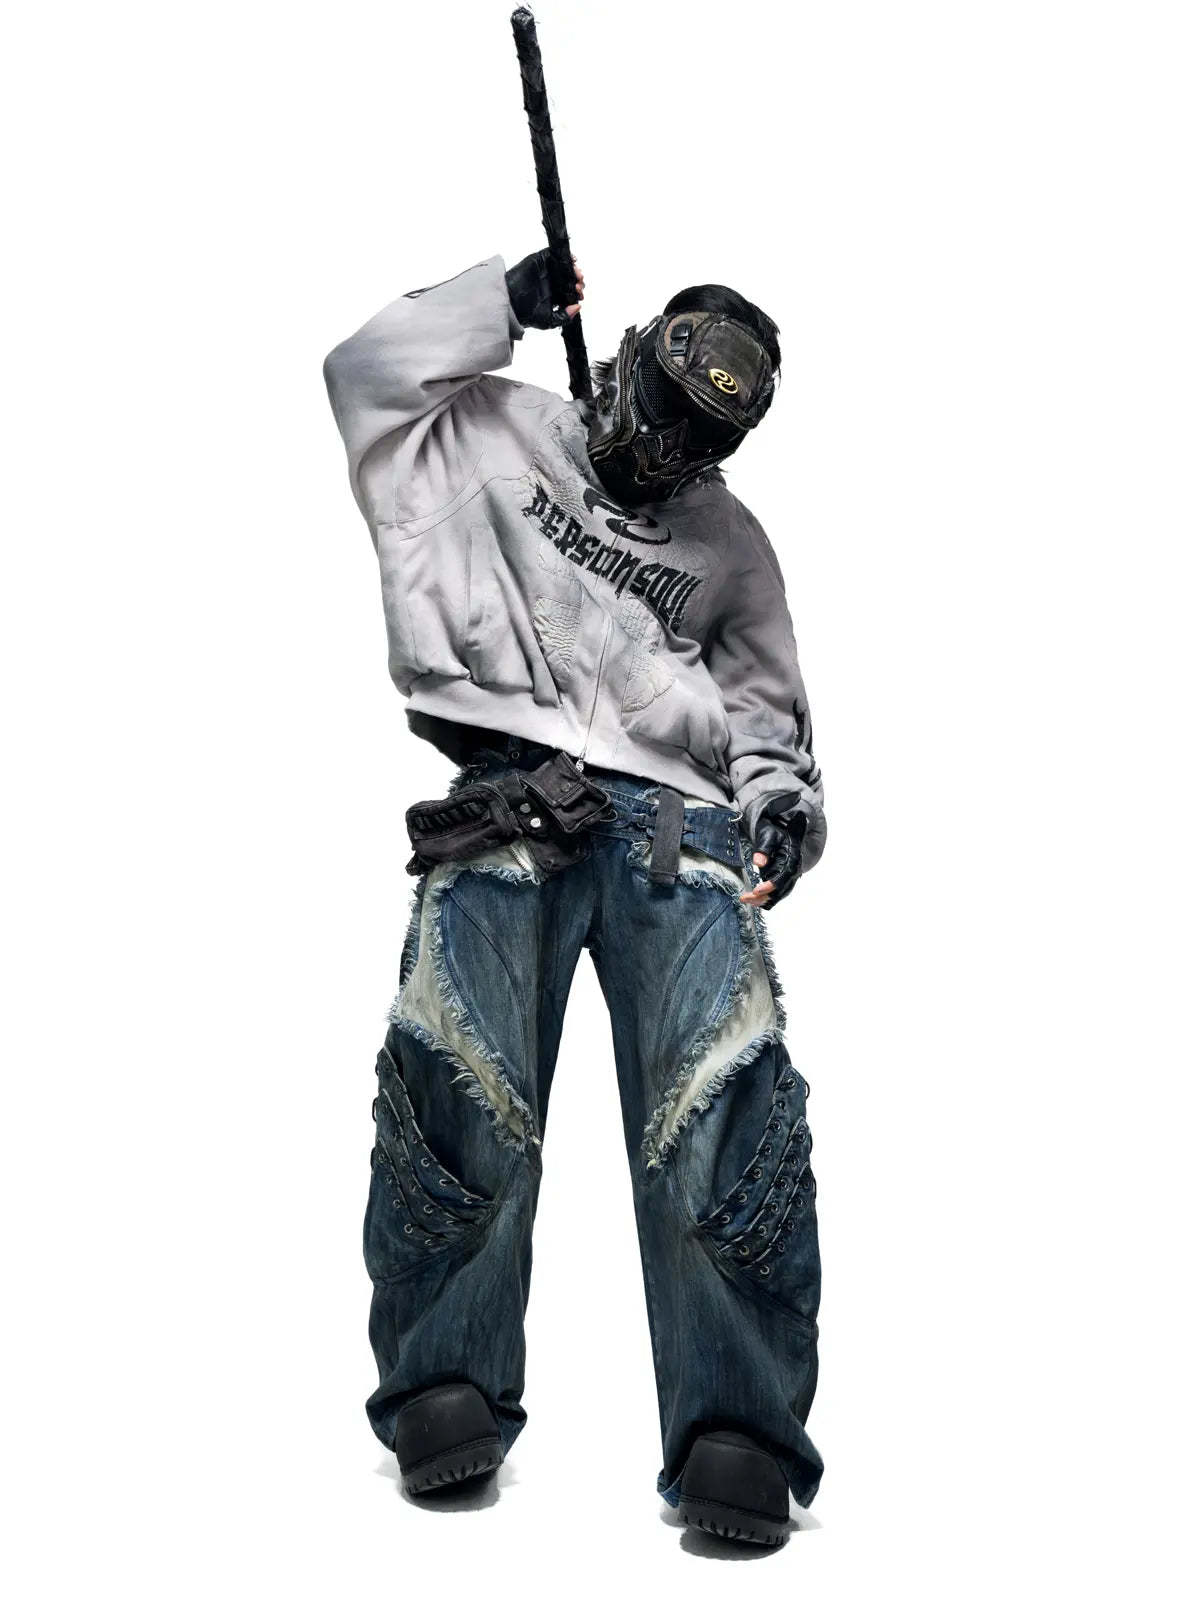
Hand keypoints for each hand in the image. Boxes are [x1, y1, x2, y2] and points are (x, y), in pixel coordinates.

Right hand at [505, 247, 584, 328]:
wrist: (510, 303)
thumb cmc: (526, 314)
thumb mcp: (549, 321)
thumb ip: (564, 316)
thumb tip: (578, 307)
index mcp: (555, 295)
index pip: (570, 291)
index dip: (578, 292)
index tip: (580, 295)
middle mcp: (552, 282)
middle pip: (570, 278)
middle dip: (577, 281)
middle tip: (578, 285)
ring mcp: (546, 270)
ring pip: (565, 266)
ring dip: (573, 269)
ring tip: (576, 274)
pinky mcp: (540, 260)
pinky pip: (554, 254)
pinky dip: (564, 256)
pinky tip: (571, 261)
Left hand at [739, 795, 808, 909]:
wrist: (782, 831)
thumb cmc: (775, 832)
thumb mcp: (767, 835)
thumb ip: (763, 849)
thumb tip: (758, 862)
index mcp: (792, 859)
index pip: (783, 877)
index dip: (770, 886)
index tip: (756, 891)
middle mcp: (794, 870)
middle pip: (781, 890)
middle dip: (763, 897)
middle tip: (745, 898)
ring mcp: (790, 877)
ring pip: (779, 895)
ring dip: (763, 900)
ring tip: (746, 899)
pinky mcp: (784, 880)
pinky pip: (777, 894)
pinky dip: (766, 899)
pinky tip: (753, 900)